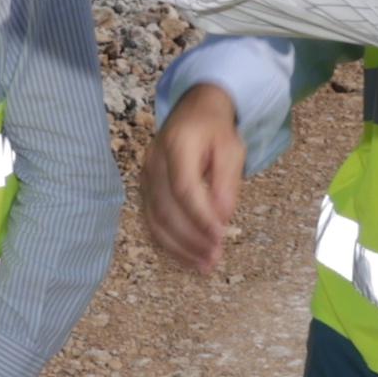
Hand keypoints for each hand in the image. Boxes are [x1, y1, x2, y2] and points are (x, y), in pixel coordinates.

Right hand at [141, 85, 246, 277]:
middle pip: (167, 209)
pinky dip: (169, 243)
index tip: (220, 238)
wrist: (193, 110)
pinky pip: (152, 221)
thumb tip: (222, 217)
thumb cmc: (216, 130)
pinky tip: (187, 257)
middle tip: (215, 259)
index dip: (200, 217)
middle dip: (191, 239)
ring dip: (179, 248)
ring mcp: (145, 176)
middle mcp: (154, 162)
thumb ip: (227, 181)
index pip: (184, 189)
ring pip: (155, 220)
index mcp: (177, 145)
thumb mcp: (232, 148)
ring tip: (203, 266)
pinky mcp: (144, 188)